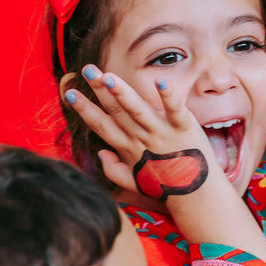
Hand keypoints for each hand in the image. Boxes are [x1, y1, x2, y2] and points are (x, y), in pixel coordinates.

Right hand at [64, 66, 216, 198]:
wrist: (196, 195)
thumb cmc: (163, 185)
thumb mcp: (133, 181)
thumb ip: (113, 170)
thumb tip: (100, 153)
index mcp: (128, 147)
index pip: (102, 125)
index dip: (84, 109)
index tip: (69, 93)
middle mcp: (141, 137)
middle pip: (116, 110)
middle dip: (100, 90)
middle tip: (87, 70)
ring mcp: (162, 132)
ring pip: (138, 109)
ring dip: (122, 92)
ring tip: (108, 76)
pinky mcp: (184, 127)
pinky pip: (174, 109)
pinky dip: (167, 95)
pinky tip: (159, 81)